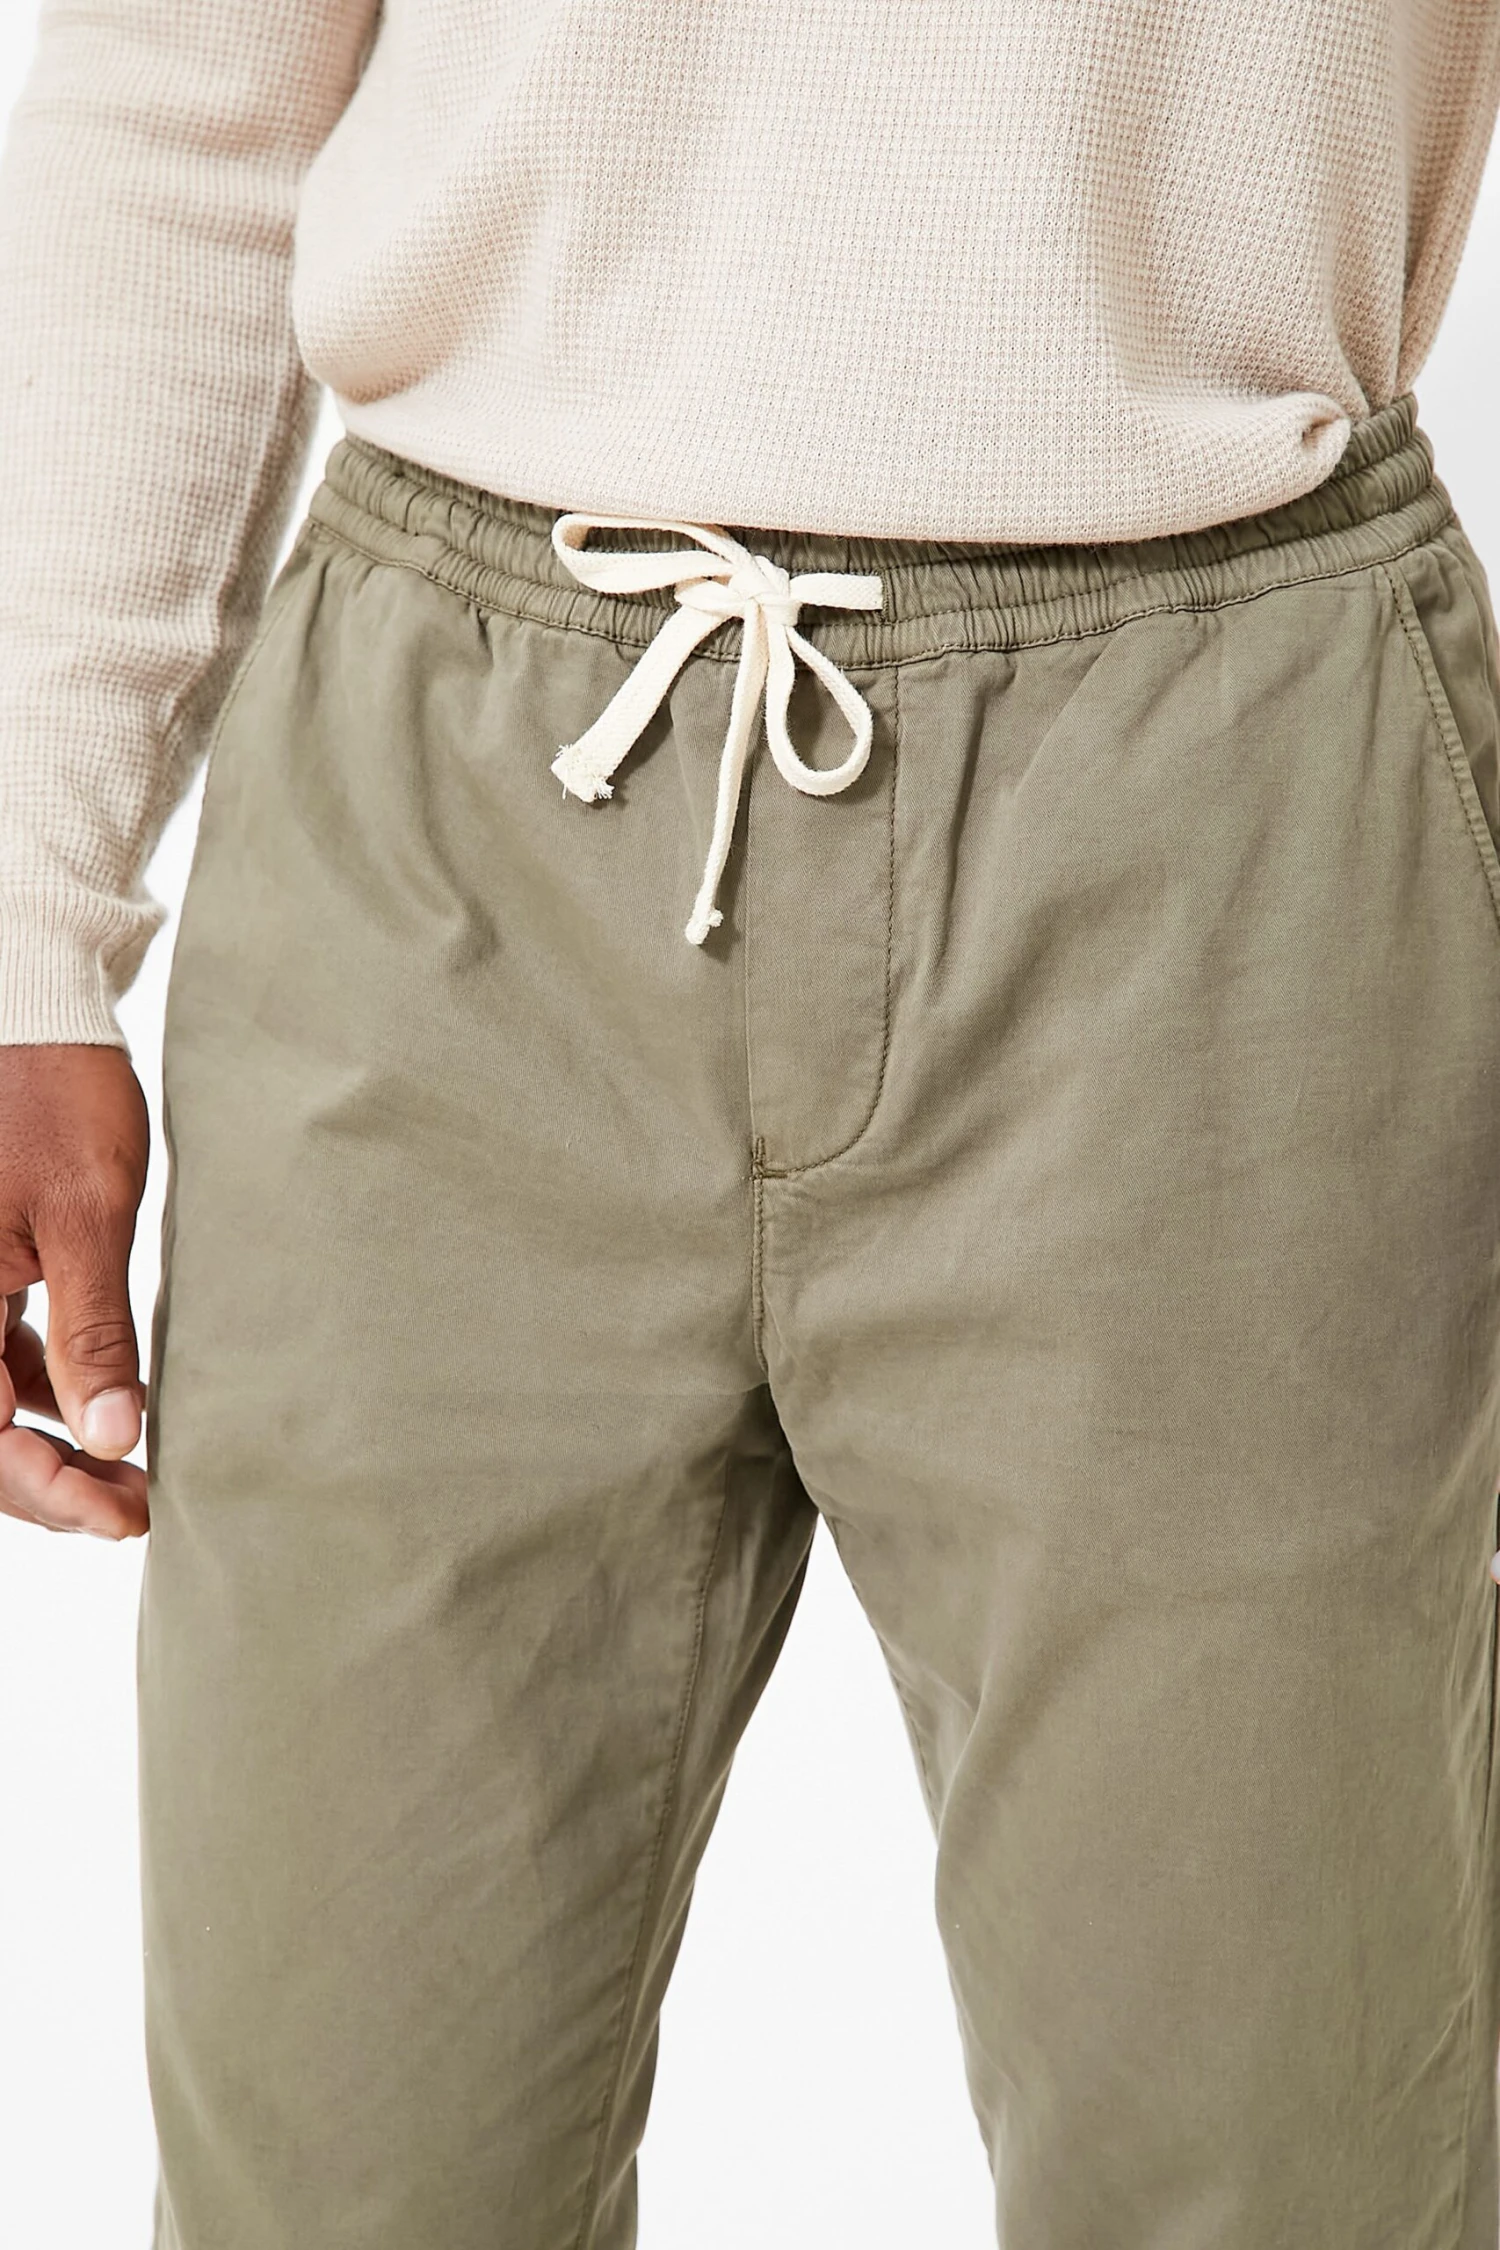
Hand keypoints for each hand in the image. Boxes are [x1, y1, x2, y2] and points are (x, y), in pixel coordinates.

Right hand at [0, 1045, 149, 1538]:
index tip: (123, 1516)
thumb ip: (93, 1331)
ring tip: (132, 1474)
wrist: (33, 1010)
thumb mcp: (89, 1213)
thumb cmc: (58, 1093)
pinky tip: (109, 1409)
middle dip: (48, 1484)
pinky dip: (46, 1396)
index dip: (45, 1490)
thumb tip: (116, 1435)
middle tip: (134, 1511)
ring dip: (49, 1447)